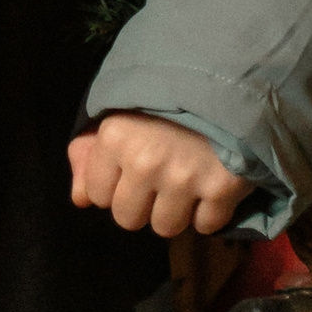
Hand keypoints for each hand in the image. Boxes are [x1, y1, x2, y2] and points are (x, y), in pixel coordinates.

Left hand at [70, 111, 249, 237]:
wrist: (231, 84)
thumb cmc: (169, 101)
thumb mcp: (121, 115)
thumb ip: (89, 155)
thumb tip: (79, 200)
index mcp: (115, 137)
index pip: (97, 196)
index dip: (115, 185)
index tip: (133, 168)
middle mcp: (145, 161)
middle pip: (128, 219)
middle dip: (143, 204)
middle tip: (162, 177)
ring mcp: (184, 178)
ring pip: (166, 227)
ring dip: (177, 211)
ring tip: (187, 180)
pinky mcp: (221, 189)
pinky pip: (205, 226)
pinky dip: (210, 211)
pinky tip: (212, 183)